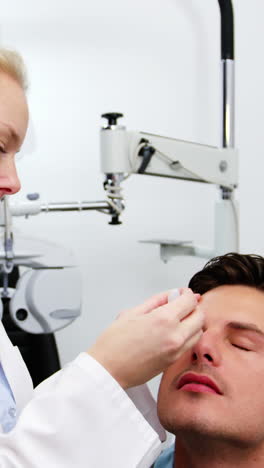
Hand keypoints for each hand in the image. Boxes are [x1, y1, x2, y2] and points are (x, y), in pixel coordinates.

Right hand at [87, 288, 203, 388]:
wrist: (108, 370)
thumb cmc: (114, 343)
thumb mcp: (132, 312)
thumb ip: (156, 301)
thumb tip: (171, 295)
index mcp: (164, 319)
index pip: (189, 301)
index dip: (187, 293)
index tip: (182, 292)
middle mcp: (175, 335)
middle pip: (199, 316)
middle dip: (193, 306)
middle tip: (182, 303)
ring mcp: (176, 350)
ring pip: (199, 331)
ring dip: (194, 322)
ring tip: (179, 318)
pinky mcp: (174, 361)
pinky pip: (190, 344)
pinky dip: (189, 335)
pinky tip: (175, 331)